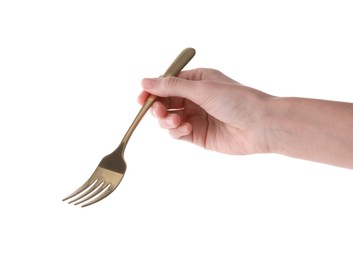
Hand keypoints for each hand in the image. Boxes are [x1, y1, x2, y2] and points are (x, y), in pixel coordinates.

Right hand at [138, 68, 272, 154]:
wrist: (260, 125)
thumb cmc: (236, 100)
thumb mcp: (201, 88)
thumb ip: (172, 87)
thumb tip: (145, 81)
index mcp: (197, 81)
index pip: (167, 84)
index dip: (152, 91)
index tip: (141, 98)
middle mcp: (195, 98)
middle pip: (165, 102)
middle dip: (158, 108)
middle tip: (159, 112)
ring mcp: (196, 117)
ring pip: (169, 119)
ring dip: (167, 121)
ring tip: (175, 122)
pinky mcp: (198, 134)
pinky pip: (178, 133)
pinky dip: (177, 132)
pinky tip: (186, 129)